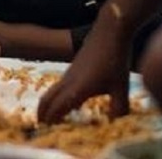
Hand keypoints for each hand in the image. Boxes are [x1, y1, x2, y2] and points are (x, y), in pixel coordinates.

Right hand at [37, 6, 133, 122]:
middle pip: (48, 98)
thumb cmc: (115, 59)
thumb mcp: (120, 87)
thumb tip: (117, 124)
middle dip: (43, 112)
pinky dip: (56, 96)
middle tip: (41, 125)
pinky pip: (59, 85)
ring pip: (52, 91)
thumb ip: (119, 108)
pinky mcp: (73, 68)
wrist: (109, 32)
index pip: (59, 107)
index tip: (46, 130)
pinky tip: (68, 102)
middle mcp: (69, 81)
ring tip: (50, 117)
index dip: (51, 119)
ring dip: (48, 104)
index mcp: (78, 88)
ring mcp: (69, 73)